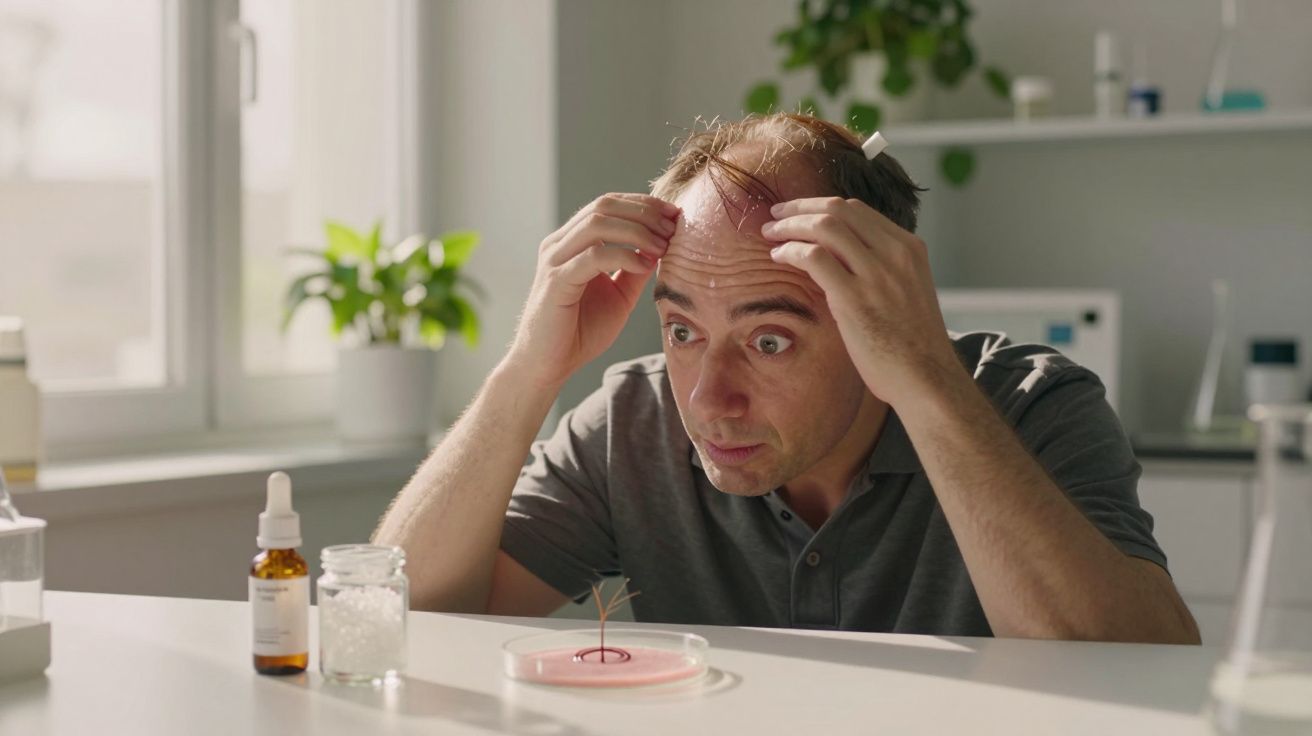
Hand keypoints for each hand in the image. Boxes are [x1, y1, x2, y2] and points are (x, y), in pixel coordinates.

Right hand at [505, 193, 678, 390]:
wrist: (548, 365)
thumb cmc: (579, 332)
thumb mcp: (619, 295)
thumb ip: (635, 270)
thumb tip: (661, 247)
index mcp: (572, 242)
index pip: (608, 205)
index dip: (643, 204)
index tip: (674, 215)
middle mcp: (560, 244)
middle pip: (604, 205)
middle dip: (644, 211)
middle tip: (673, 227)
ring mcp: (555, 260)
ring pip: (597, 223)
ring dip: (637, 230)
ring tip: (662, 245)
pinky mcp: (556, 282)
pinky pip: (593, 257)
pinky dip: (624, 256)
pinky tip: (645, 265)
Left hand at [762, 197, 959, 405]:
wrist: (927, 379)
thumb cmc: (912, 345)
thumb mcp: (905, 291)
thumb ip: (881, 269)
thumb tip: (840, 259)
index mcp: (909, 248)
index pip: (857, 210)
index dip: (820, 206)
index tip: (798, 213)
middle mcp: (895, 253)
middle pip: (838, 210)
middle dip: (800, 208)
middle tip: (775, 215)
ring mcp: (877, 273)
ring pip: (824, 226)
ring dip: (790, 225)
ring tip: (771, 234)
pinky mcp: (855, 297)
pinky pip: (814, 257)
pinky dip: (790, 251)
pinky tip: (779, 257)